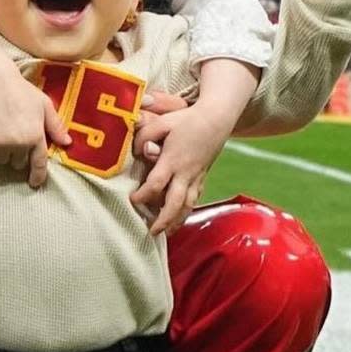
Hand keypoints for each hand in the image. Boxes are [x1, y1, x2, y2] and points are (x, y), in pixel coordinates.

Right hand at [0, 69, 70, 188]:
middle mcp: (20, 143)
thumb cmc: (21, 91)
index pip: (39, 164)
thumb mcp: (44, 104)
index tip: (34, 183)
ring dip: (2, 153)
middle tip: (13, 136)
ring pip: (3, 161)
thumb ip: (56, 125)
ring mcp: (2, 144)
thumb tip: (68, 143)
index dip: (37, 176)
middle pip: (19, 163)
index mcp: (37, 136)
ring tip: (0, 133)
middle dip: (17, 154)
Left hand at [130, 102, 230, 236]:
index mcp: (173, 160)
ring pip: (188, 205)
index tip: (133, 200)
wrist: (217, 117)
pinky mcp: (203, 175)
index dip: (143, 195)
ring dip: (177, 221)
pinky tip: (180, 217)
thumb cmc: (187, 118)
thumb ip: (144, 135)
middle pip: (175, 203)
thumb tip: (136, 151)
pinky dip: (187, 210)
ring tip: (167, 234)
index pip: (156, 183)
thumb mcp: (162, 122)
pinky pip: (195, 198)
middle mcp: (186, 172)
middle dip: (163, 220)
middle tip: (151, 232)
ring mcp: (196, 176)